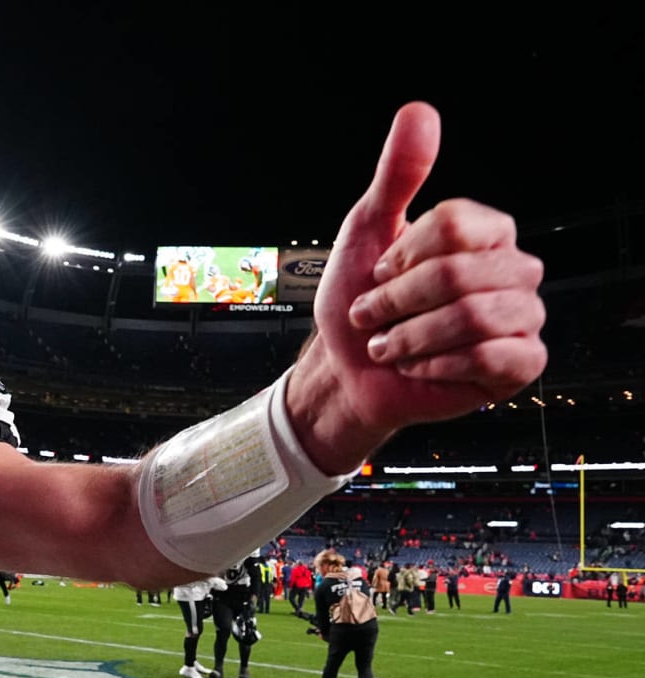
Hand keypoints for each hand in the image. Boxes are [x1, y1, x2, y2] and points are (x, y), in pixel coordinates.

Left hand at [293, 102, 545, 472]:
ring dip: (413, 336)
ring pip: (475, 316)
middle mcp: (511, 269)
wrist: (349, 370)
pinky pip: (491, 356)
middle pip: (458, 273)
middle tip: (373, 315)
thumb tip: (419, 112)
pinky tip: (419, 365)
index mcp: (485, 232)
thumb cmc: (360, 302)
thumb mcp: (367, 230)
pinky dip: (438, 363)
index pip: (453, 224)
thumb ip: (396, 174)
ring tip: (391, 344)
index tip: (377, 272)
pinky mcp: (520, 363)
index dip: (401, 255)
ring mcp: (521, 316)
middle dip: (398, 300)